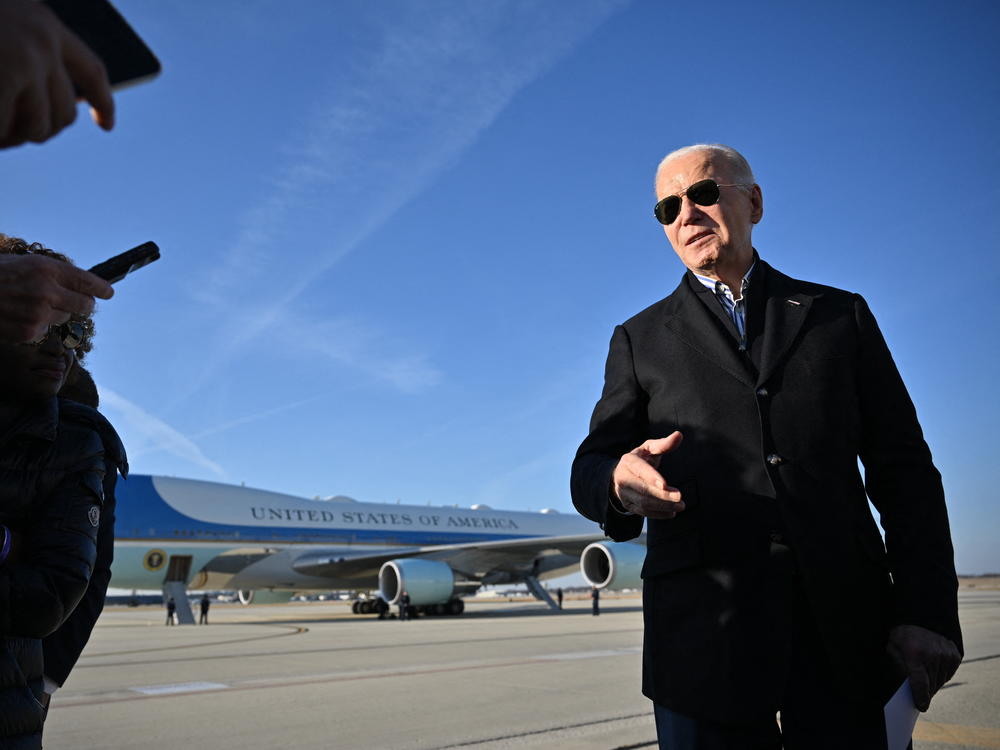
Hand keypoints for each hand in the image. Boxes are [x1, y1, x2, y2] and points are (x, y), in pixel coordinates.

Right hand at [0, 0, 114, 147]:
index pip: (90, 71)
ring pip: (38, 127)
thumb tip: (46, 109)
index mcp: (44, 24)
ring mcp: (24, 61)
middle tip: (8, 136)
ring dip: (12, 138)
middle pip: (64, 112)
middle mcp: (43, 43)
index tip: (104, 124)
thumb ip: (20, 54)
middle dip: (38, 131)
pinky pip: (5, 127)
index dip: (102, 101)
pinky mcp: (3, 79)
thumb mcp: (1, 28)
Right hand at [0, 254, 112, 341]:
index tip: (108, 292)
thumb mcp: (23, 264)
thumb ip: (51, 273)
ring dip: (55, 313)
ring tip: (30, 304)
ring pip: (65, 318)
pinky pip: (46, 330)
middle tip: (76, 301)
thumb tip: (79, 284)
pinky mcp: (31, 332)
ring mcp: (39, 313)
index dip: (101, 288)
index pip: (87, 281)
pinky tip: (19, 316)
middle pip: (85, 305)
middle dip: (83, 304)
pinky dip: (37, 325)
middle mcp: (47, 291)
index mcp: (46, 269)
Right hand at [611, 432, 684, 518]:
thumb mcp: (649, 449)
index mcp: (629, 461)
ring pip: (643, 503)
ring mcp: (624, 493)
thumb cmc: (640, 459)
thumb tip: (679, 435)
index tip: (665, 484)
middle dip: (662, 495)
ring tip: (680, 506)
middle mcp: (623, 478)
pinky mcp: (628, 505)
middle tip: (680, 497)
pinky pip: (643, 512)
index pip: (640, 469)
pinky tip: (671, 513)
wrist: (620, 475)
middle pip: (642, 490)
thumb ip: (664, 444)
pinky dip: (658, 514)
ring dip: (663, 506)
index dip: (651, 477)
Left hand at [887, 624, 961, 710]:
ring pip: (940, 681)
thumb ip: (898, 667)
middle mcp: (933, 655)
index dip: (920, 697)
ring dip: (933, 683)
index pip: (920, 683)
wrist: (921, 616)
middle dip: (924, 691)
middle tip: (918, 694)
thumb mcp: (892, 648)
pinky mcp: (955, 655)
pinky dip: (941, 675)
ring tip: (924, 677)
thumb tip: (908, 688)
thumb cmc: (902, 634)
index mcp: (915, 654)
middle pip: (931, 685)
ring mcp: (946, 655)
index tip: (921, 706)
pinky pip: (948, 674)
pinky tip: (933, 669)